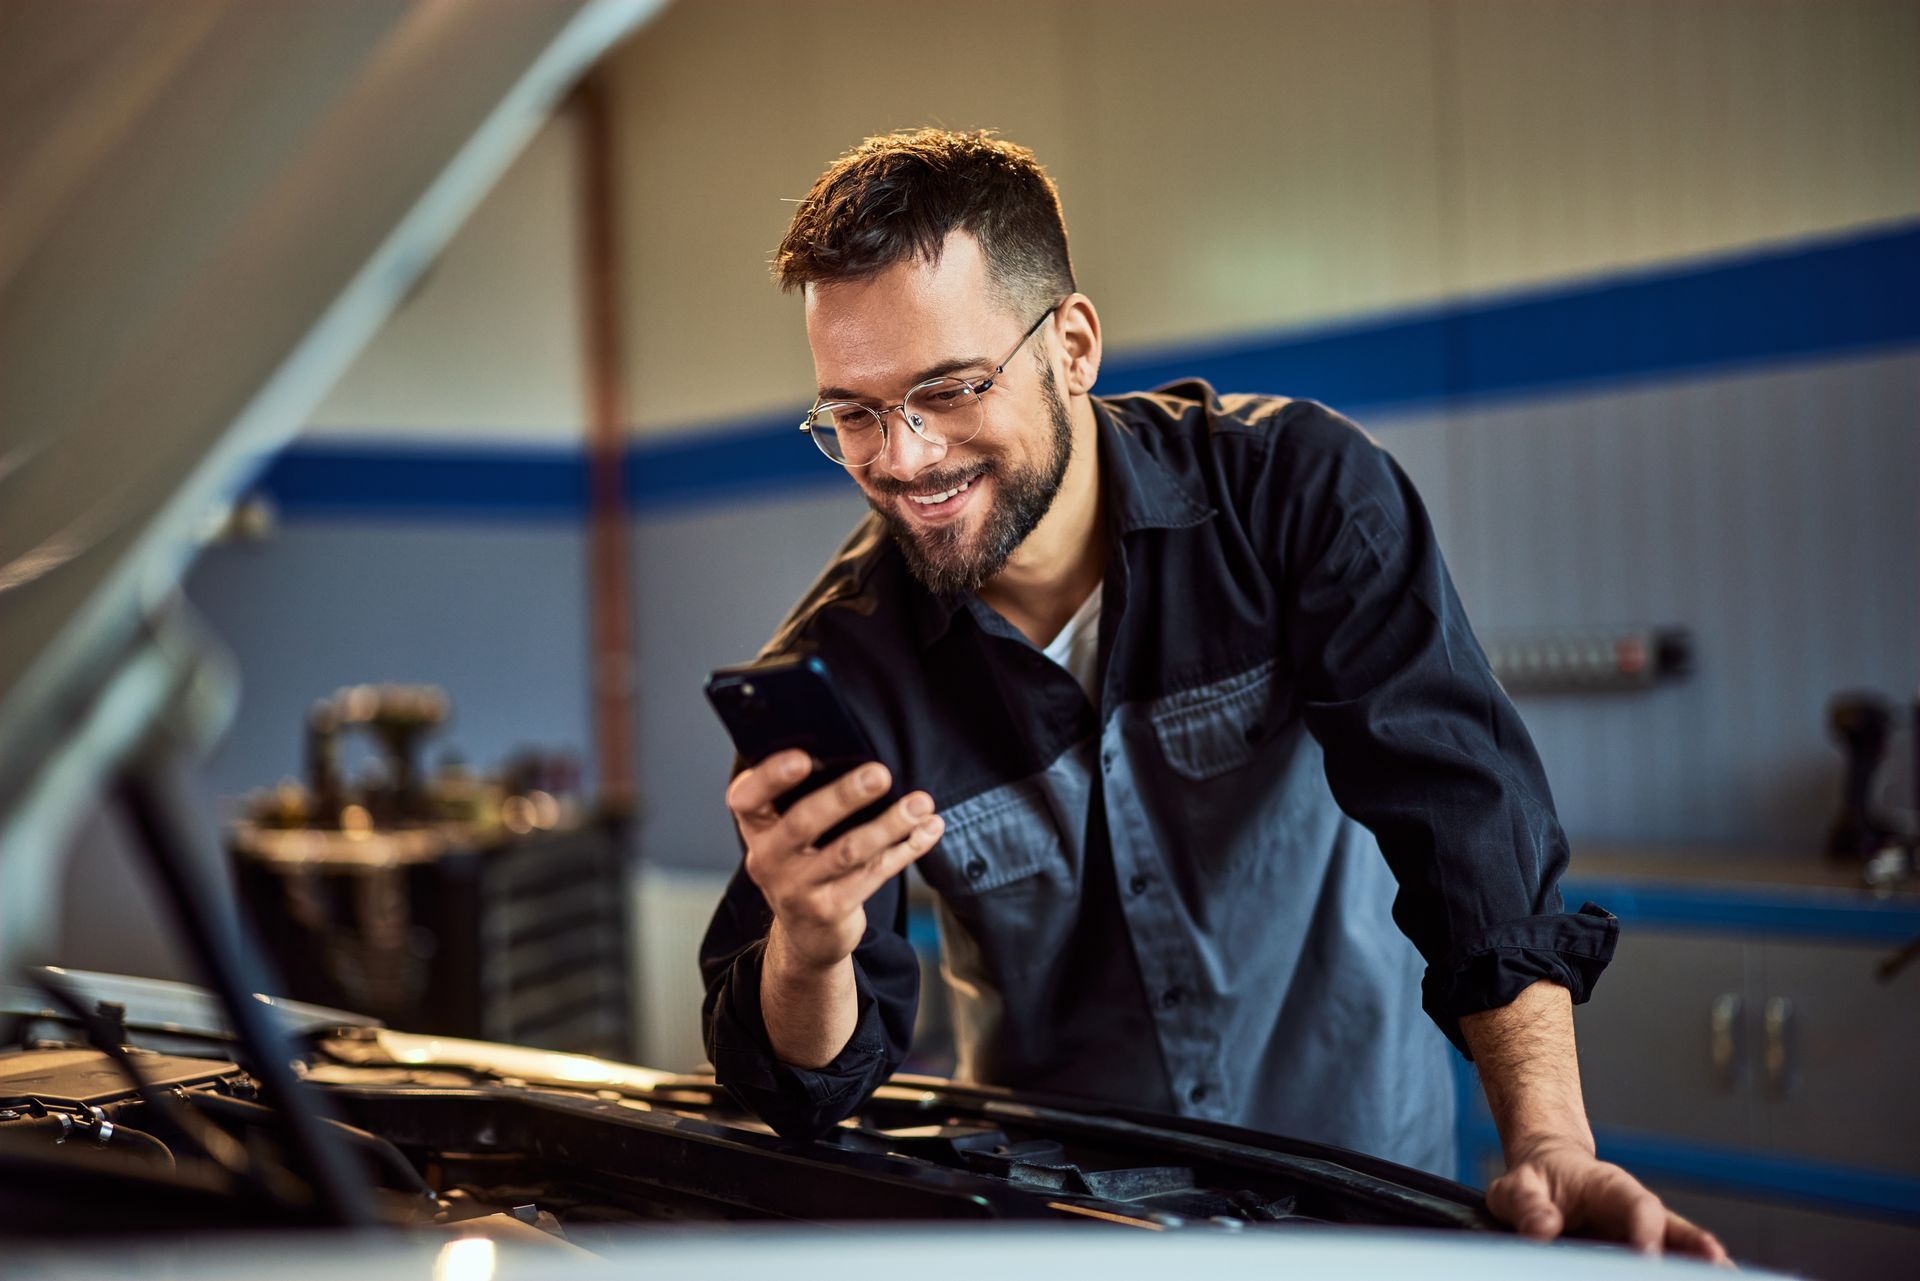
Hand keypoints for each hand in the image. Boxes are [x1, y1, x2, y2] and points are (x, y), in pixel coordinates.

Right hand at [725, 750, 942, 968]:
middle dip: (845, 795)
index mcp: (756, 828)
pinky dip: (906, 848)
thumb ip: (806, 797)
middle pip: (804, 822)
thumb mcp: (789, 835)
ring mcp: (797, 889)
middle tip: (881, 774)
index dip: (770, 777)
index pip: (745, 799)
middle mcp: (768, 859)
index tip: (803, 757)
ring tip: (920, 803)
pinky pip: (874, 875)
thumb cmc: (804, 863)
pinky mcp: (830, 910)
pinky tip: (929, 829)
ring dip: (889, 824)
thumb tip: (858, 751)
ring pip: (848, 851)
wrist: (807, 934)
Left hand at [1487, 1137, 1730, 1264]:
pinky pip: (1669, 1263)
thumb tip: (1543, 1231)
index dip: (1647, 1229)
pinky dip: (1689, 1271)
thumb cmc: (1534, 1181)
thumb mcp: (1517, 1187)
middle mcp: (1637, 1211)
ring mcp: (1642, 1235)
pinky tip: (1724, 1280)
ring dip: (1701, 1267)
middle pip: (1673, 1232)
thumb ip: (1527, 1205)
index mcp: (1610, 1187)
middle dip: (1692, 1255)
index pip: (1638, 1206)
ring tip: (1730, 1280)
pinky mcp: (1638, 1254)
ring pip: (1680, 1251)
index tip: (1648, 1256)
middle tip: (1715, 1273)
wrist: (1546, 1176)